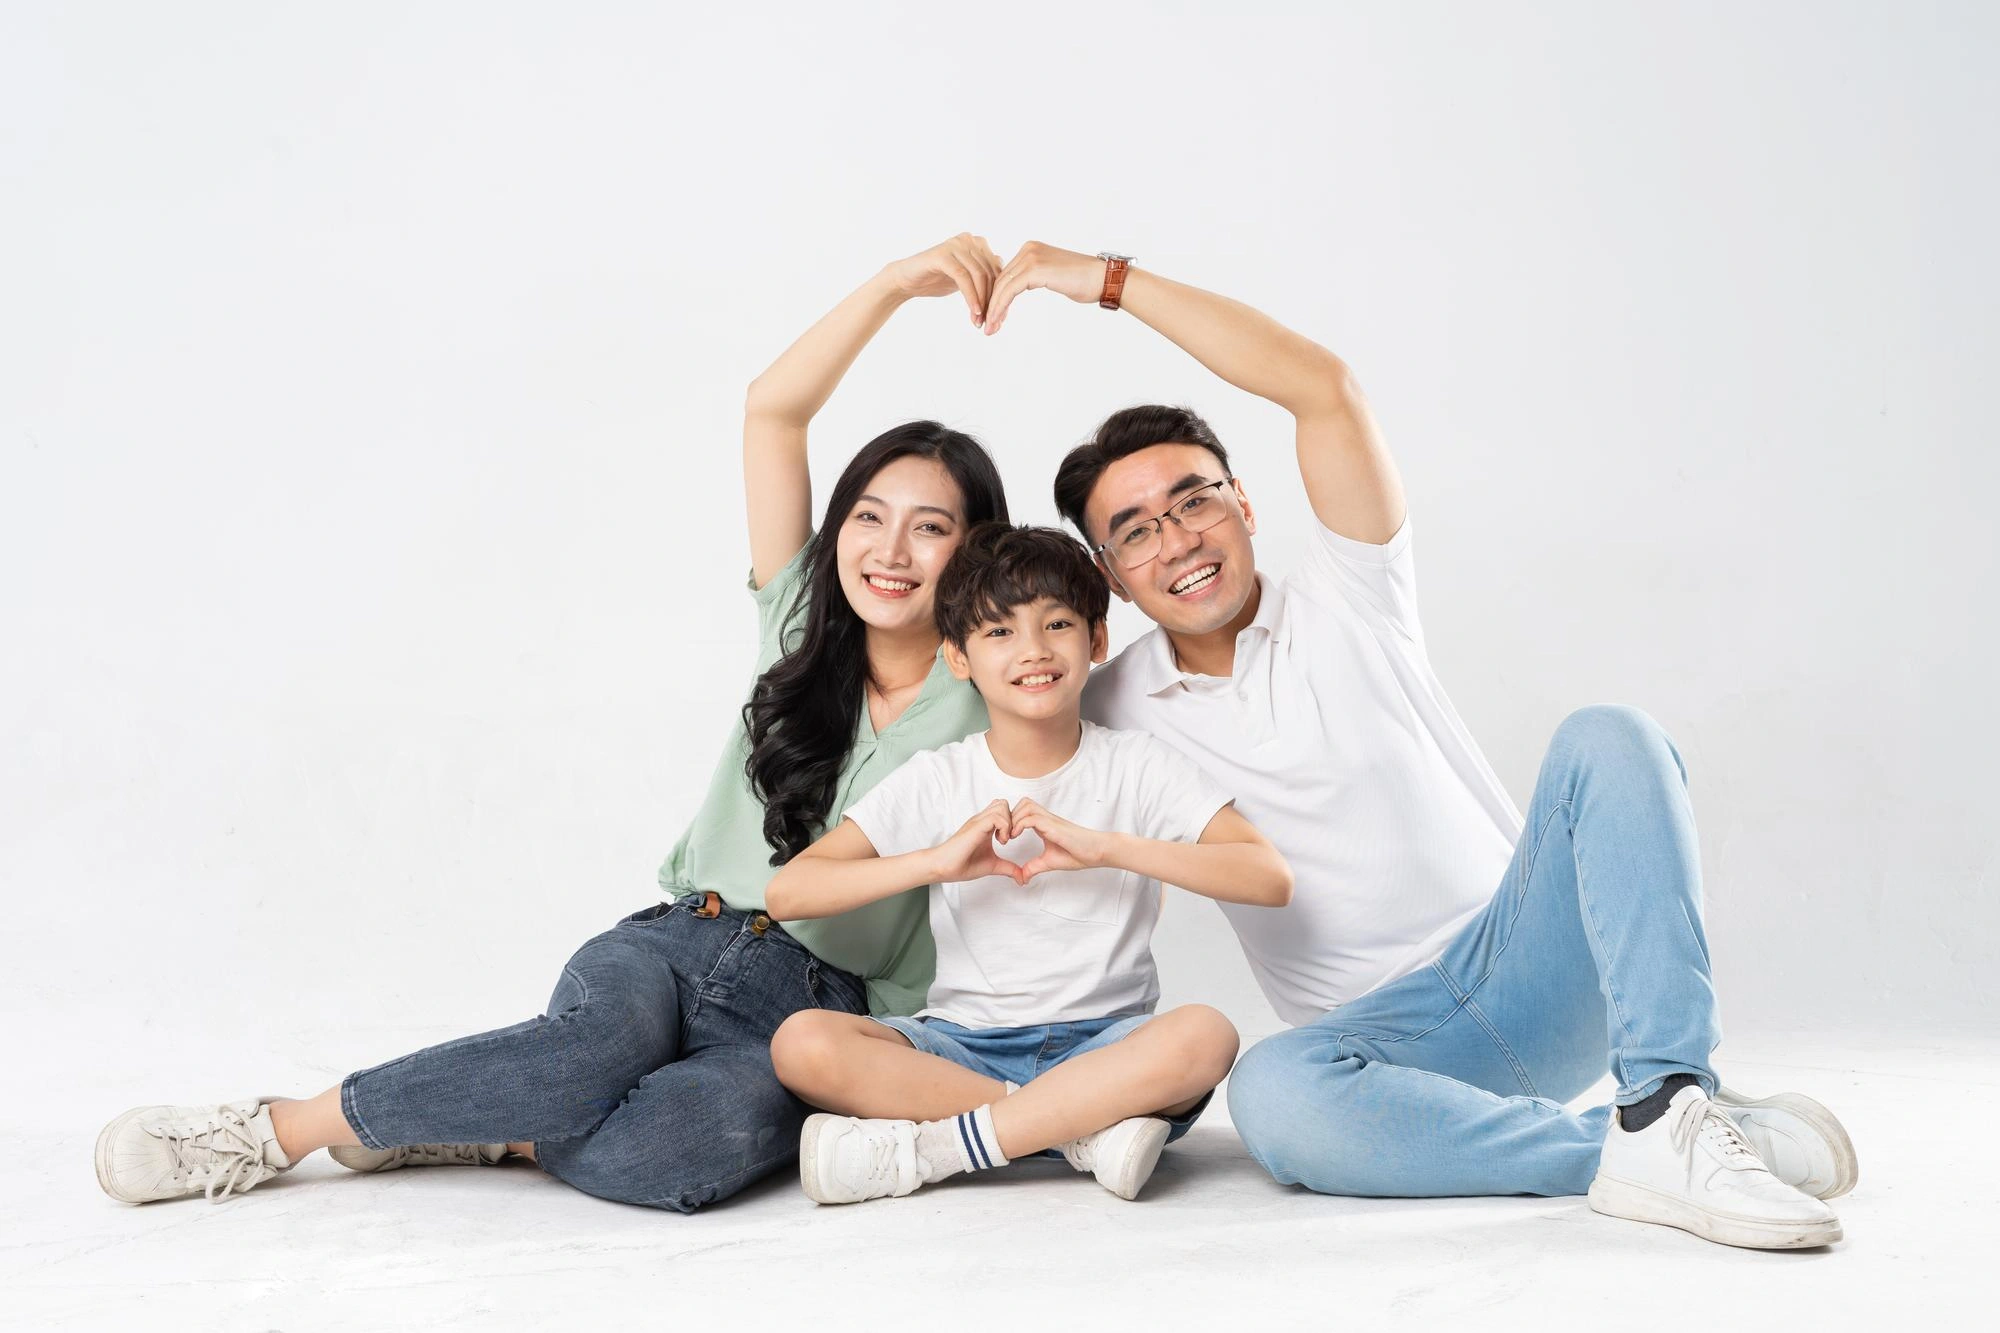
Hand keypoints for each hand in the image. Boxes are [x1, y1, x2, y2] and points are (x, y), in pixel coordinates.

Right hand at [882, 233, 1003, 327]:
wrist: (906, 280)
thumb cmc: (937, 281)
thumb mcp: (967, 281)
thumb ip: (985, 282)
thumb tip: (1008, 296)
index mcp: (979, 245)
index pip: (999, 271)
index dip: (1001, 297)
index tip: (1001, 320)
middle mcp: (971, 240)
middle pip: (991, 274)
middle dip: (992, 302)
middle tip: (991, 324)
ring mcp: (957, 245)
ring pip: (979, 277)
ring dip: (981, 303)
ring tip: (979, 322)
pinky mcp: (944, 254)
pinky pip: (964, 278)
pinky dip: (971, 297)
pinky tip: (973, 313)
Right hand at [930, 799, 1028, 884]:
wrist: (943, 867)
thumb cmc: (963, 865)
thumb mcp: (993, 866)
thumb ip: (1008, 868)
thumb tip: (1022, 878)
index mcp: (986, 827)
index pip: (1004, 810)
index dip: (1013, 822)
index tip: (1012, 840)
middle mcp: (982, 820)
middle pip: (1004, 803)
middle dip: (1013, 819)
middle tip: (1010, 838)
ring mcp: (978, 821)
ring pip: (1002, 805)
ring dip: (1009, 822)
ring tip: (1004, 840)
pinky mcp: (976, 826)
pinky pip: (996, 817)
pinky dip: (1004, 828)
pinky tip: (1000, 841)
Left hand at [981, 241, 1111, 335]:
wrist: (1103, 279)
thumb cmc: (1084, 281)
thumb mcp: (1052, 276)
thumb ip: (1034, 277)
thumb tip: (1019, 287)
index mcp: (1030, 249)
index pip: (1006, 275)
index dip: (997, 297)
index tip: (993, 317)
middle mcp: (1028, 249)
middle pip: (1001, 280)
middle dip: (992, 305)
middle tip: (988, 326)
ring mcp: (1030, 257)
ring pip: (1002, 286)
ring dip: (993, 309)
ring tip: (990, 328)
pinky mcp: (1034, 269)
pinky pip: (1009, 290)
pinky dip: (1000, 307)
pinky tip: (997, 321)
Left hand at [1007, 799, 1113, 878]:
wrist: (1096, 852)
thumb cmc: (1078, 854)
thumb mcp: (1049, 862)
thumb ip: (1034, 867)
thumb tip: (1022, 878)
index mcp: (1044, 825)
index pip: (1022, 812)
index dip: (1011, 821)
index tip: (1004, 838)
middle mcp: (1046, 819)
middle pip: (1022, 803)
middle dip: (1009, 816)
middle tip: (1005, 836)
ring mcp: (1050, 820)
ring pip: (1025, 805)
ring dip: (1014, 819)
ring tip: (1010, 836)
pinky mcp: (1053, 825)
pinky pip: (1031, 817)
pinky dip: (1019, 825)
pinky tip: (1015, 837)